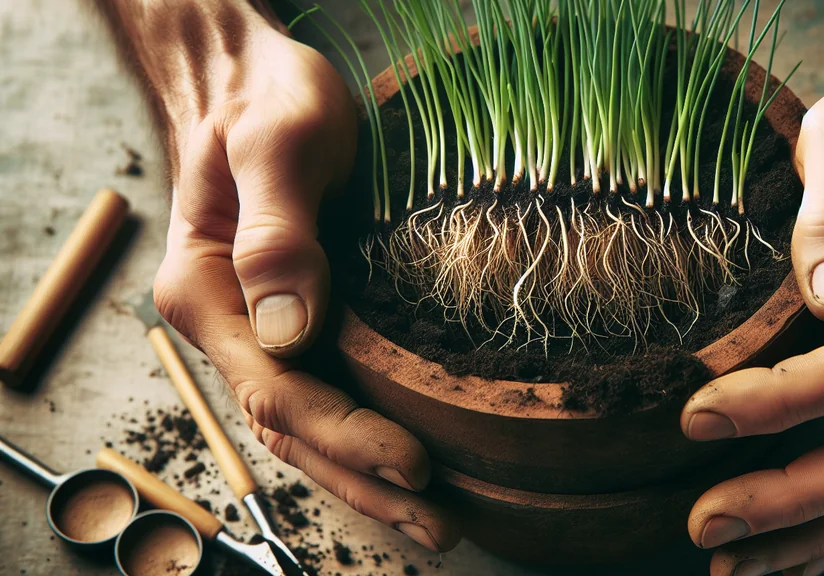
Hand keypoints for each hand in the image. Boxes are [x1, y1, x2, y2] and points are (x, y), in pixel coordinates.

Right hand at [109, 0, 459, 551]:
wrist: (250, 82)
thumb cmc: (264, 101)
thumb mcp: (276, 145)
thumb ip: (276, 232)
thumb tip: (289, 328)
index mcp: (208, 294)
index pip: (279, 391)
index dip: (348, 436)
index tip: (415, 464)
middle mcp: (228, 326)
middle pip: (293, 429)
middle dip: (365, 483)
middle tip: (440, 527)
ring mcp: (258, 328)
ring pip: (308, 424)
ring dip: (365, 476)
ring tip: (432, 519)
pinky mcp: (293, 318)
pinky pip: (323, 393)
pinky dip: (361, 436)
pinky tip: (402, 462)